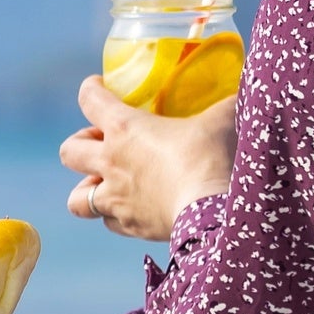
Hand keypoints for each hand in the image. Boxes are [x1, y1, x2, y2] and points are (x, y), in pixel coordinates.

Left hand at [59, 77, 237, 241]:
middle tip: (103, 142)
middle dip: (80, 143)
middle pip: (70, 151)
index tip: (99, 86)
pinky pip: (109, 221)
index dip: (91, 90)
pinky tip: (131, 208)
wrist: (215, 214)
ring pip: (78, 197)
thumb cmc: (213, 158)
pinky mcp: (131, 226)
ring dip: (86, 188)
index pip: (90, 100)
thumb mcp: (223, 119)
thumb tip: (243, 88)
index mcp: (125, 128)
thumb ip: (228, 102)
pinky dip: (115, 215)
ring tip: (105, 182)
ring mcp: (116, 199)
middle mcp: (111, 163)